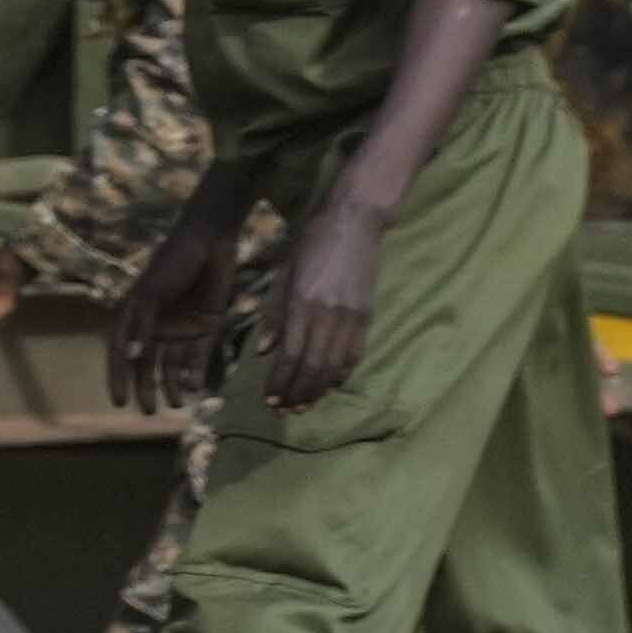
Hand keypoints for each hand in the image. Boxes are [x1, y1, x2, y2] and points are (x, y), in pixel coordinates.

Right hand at [110, 226, 237, 418]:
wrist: (210, 241)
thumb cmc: (173, 261)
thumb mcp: (151, 291)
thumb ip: (142, 323)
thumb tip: (130, 356)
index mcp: (135, 314)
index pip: (122, 352)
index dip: (118, 377)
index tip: (119, 402)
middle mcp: (156, 324)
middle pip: (147, 363)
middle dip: (147, 387)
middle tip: (149, 412)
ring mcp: (181, 326)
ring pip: (173, 363)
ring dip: (172, 384)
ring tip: (176, 404)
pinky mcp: (206, 326)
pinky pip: (198, 355)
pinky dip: (195, 371)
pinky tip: (194, 388)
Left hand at [260, 191, 389, 410]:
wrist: (353, 222)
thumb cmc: (309, 243)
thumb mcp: (283, 273)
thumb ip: (274, 314)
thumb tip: (264, 352)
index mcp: (302, 302)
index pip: (290, 354)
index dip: (281, 381)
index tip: (271, 400)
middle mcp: (328, 314)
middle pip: (314, 366)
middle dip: (298, 392)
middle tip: (285, 411)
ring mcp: (352, 316)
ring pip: (336, 365)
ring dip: (319, 389)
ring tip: (304, 404)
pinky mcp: (367, 315)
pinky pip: (354, 353)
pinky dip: (341, 373)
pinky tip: (330, 384)